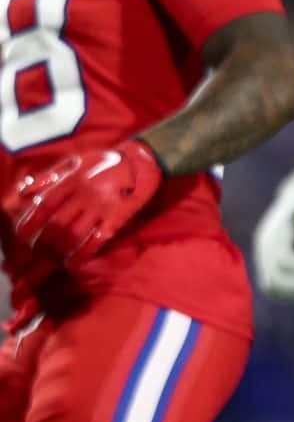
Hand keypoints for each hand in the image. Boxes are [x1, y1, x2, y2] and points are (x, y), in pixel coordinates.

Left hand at [7, 139, 164, 262]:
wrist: (143, 158)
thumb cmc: (106, 160)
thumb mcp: (75, 160)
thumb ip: (49, 175)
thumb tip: (24, 192)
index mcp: (72, 180)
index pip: (44, 207)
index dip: (30, 225)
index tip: (22, 237)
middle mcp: (85, 194)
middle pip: (57, 225)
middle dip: (43, 244)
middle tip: (37, 254)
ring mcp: (102, 207)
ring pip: (74, 235)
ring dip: (60, 251)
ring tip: (52, 261)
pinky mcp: (118, 217)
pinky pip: (97, 240)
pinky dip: (83, 254)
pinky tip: (74, 263)